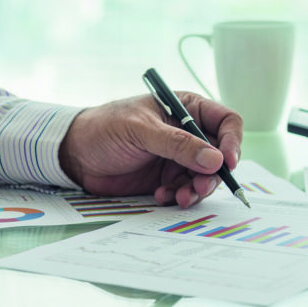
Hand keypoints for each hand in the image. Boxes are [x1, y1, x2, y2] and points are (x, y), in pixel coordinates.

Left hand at [59, 93, 242, 207]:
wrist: (75, 155)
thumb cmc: (105, 128)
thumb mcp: (141, 130)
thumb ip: (177, 144)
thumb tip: (215, 159)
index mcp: (187, 109)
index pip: (225, 122)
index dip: (232, 141)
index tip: (227, 162)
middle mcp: (188, 133)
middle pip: (220, 155)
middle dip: (214, 174)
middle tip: (199, 187)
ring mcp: (178, 158)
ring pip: (205, 177)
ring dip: (197, 189)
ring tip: (179, 197)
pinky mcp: (167, 178)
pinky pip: (186, 190)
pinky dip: (179, 196)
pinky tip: (162, 195)